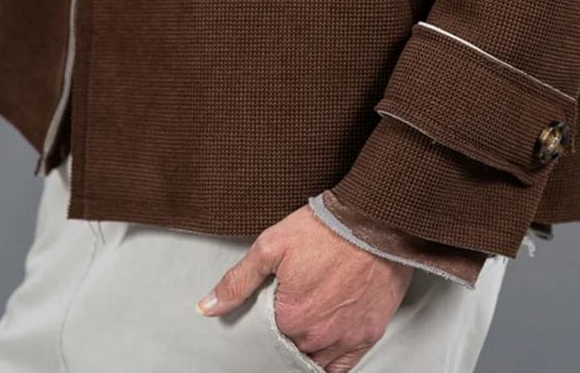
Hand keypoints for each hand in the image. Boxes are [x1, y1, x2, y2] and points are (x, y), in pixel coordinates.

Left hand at [195, 201, 413, 371]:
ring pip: (316, 359)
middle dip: (290, 332)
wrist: (373, 220)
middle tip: (295, 306)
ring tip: (310, 320)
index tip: (275, 305)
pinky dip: (331, 362)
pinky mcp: (368, 334)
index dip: (270, 320)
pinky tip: (326, 347)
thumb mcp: (272, 245)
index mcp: (290, 317)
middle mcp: (317, 336)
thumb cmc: (324, 229)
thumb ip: (238, 281)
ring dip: (309, 347)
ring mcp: (345, 338)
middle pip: (293, 347)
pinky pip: (343, 368)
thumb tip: (207, 307)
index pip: (268, 336)